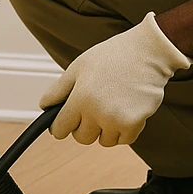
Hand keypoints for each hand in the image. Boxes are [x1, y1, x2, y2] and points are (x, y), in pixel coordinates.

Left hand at [39, 12, 190, 146]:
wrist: (149, 52)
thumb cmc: (114, 56)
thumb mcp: (79, 67)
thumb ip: (59, 89)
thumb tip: (44, 106)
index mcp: (80, 97)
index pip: (60, 128)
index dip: (60, 125)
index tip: (65, 123)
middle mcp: (96, 112)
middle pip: (81, 138)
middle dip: (84, 127)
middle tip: (94, 108)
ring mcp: (116, 120)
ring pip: (103, 141)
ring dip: (105, 129)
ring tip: (112, 105)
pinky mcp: (134, 124)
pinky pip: (123, 140)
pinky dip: (124, 130)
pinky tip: (126, 109)